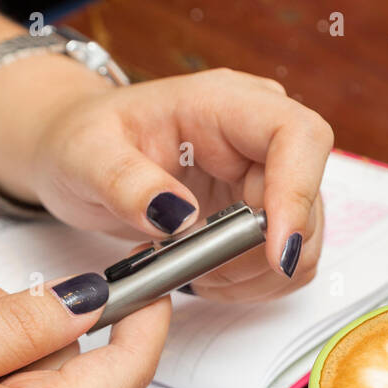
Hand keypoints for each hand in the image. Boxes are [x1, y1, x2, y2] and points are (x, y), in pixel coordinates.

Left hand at [0, 65, 332, 301]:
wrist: (80, 155)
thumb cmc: (82, 142)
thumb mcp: (85, 157)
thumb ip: (125, 183)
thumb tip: (175, 214)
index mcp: (224, 104)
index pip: (297, 136)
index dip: (297, 194)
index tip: (273, 250)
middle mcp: (256, 136)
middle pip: (307, 199)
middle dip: (261, 252)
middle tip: (199, 272)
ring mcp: (264, 177)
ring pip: (301, 240)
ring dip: (253, 274)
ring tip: (190, 272)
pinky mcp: (260, 214)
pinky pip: (284, 262)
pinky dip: (251, 284)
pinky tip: (205, 277)